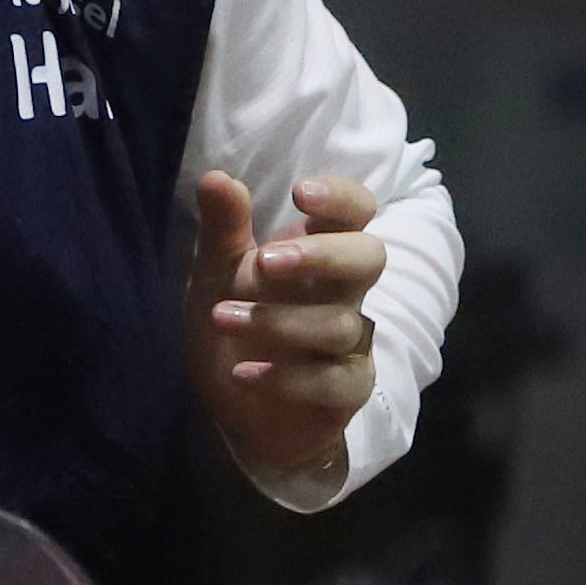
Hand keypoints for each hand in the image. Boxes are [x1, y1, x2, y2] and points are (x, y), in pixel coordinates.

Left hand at [189, 170, 385, 483]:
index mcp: (321, 250)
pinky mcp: (347, 390)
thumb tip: (215, 177)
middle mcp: (345, 292)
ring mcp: (352, 342)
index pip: (356, 210)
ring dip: (277, 321)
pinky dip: (286, 377)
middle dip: (323, 256)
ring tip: (222, 318)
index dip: (341, 197)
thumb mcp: (216, 275)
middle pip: (369, 257)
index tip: (301, 193)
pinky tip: (243, 372)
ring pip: (339, 324)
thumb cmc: (235, 325)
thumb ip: (223, 230)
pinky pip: (334, 381)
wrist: (234, 407)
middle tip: (266, 262)